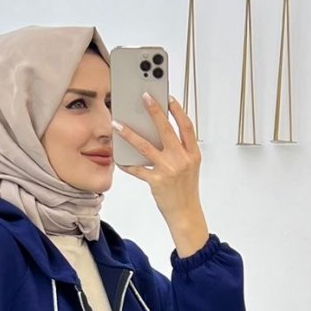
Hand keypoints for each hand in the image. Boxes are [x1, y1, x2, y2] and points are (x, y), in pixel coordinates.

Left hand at [112, 93, 201, 223]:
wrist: (185, 213)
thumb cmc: (186, 189)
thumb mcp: (189, 166)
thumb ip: (179, 149)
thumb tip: (158, 132)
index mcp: (192, 154)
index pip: (186, 126)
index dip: (177, 110)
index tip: (168, 98)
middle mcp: (182, 160)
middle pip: (166, 130)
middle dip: (155, 111)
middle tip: (144, 97)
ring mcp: (169, 170)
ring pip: (146, 147)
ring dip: (130, 134)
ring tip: (118, 124)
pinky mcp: (156, 182)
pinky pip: (138, 169)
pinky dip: (127, 163)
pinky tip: (119, 156)